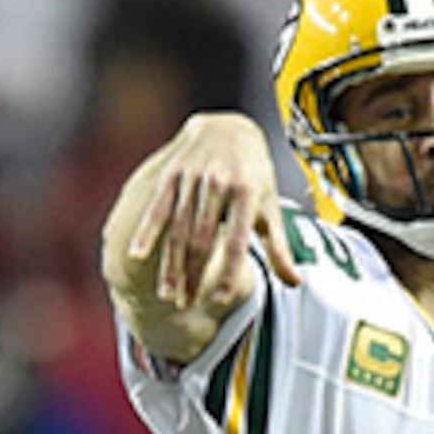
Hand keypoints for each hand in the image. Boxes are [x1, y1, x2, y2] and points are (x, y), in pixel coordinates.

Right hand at [111, 115, 297, 321]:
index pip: (236, 242)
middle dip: (193, 276)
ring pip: (178, 230)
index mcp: (246, 193)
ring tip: (169, 295)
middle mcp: (219, 184)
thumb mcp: (269, 206)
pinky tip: (138, 257)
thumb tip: (296, 282)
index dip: (228, 272)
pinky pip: (157, 209)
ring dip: (172, 265)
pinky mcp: (172, 175)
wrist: (229, 129)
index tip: (221, 299)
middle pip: (202, 241)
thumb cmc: (253, 175)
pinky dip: (147, 233)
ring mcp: (193, 178)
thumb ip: (279, 247)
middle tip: (186, 305)